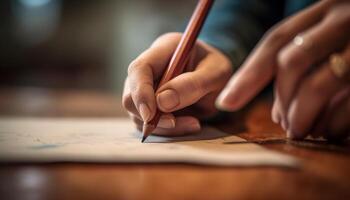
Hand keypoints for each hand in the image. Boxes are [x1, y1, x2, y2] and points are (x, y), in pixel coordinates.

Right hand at [122, 33, 231, 135]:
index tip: (150, 116)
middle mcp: (149, 69)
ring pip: (138, 114)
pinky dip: (168, 130)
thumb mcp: (216, 73)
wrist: (218, 78)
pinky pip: (149, 124)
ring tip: (193, 123)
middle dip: (150, 115)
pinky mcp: (150, 106)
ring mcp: (146, 88)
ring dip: (162, 126)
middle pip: (131, 95)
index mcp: (164, 49)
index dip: (140, 93)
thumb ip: (193, 84)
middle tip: (175, 123)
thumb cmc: (217, 70)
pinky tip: (190, 124)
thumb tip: (162, 102)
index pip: (139, 69)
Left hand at [216, 0, 349, 139]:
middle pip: (292, 63)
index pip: (276, 41)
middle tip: (284, 125)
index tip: (226, 103)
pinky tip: (331, 131)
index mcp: (325, 10)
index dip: (248, 75)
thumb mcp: (331, 39)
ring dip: (303, 116)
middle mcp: (345, 19)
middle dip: (282, 101)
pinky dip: (336, 123)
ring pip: (319, 84)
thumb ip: (301, 64)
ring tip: (301, 131)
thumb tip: (276, 112)